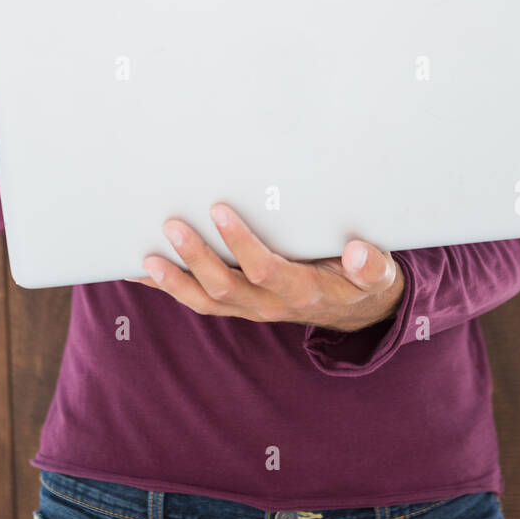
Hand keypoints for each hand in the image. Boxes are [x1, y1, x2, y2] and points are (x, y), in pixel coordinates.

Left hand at [125, 202, 405, 332]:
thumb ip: (371, 265)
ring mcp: (250, 307)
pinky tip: (141, 272)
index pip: (265, 268)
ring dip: (173, 281)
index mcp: (302, 290)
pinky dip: (169, 288)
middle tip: (172, 225)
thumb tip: (360, 253)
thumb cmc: (363, 281)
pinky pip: (198, 300)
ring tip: (145, 259)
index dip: (240, 243)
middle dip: (196, 258)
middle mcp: (270, 304)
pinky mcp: (238, 304)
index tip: (220, 209)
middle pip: (225, 287)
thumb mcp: (378, 275)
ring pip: (205, 300)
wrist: (356, 310)